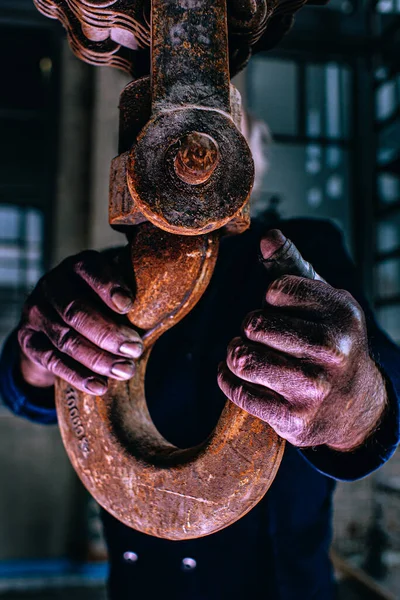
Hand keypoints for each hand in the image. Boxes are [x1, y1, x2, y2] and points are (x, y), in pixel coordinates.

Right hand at [17, 247, 142, 395]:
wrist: (53, 324)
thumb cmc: (97, 306)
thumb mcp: (110, 294)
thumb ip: (128, 301)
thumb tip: (161, 315)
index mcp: (78, 267)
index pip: (90, 271)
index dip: (108, 287)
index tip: (128, 306)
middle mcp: (52, 285)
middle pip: (76, 310)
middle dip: (108, 333)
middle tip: (135, 349)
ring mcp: (35, 312)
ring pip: (66, 339)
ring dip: (97, 359)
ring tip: (125, 370)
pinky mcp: (28, 341)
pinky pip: (53, 361)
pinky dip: (78, 376)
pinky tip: (100, 386)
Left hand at [218, 230, 386, 451]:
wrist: (355, 407)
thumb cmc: (330, 342)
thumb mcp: (322, 301)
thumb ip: (292, 268)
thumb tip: (267, 237)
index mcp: (341, 314)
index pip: (275, 290)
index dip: (270, 298)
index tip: (280, 308)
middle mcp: (332, 350)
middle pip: (253, 324)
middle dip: (249, 328)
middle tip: (260, 335)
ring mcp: (313, 388)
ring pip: (243, 358)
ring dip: (235, 353)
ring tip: (244, 353)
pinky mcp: (293, 419)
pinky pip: (239, 393)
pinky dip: (227, 380)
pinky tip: (234, 375)